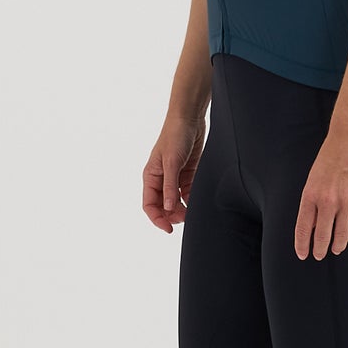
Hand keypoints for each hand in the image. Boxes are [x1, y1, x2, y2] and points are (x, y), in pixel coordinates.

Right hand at [143, 113, 206, 233]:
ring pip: (176, 201)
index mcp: (151, 176)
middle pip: (164, 206)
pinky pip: (188, 192)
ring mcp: (175, 177)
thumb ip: (170, 186)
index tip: (169, 229)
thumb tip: (168, 208)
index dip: (157, 219)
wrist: (190, 118)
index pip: (149, 205)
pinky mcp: (188, 174)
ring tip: (193, 212)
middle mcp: (161, 179)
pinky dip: (192, 199)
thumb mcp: (171, 162)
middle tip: (186, 219)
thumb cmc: (175, 136)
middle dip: (173, 215)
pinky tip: (198, 202)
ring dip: (183, 209)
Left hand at [295, 129, 347, 259]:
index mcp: (310, 194)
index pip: (304, 228)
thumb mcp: (313, 178)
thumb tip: (314, 224)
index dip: (302, 245)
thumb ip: (313, 201)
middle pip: (323, 236)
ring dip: (338, 245)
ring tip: (336, 249)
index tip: (303, 254)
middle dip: (320, 250)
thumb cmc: (330, 155)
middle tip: (319, 255)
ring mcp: (347, 201)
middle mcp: (328, 201)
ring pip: (342, 235)